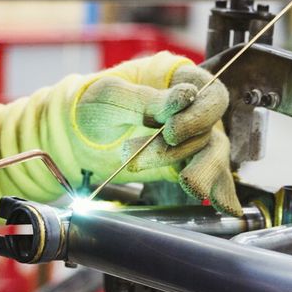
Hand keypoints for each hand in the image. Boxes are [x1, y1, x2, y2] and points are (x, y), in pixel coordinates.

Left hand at [0, 52, 240, 220]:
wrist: (66, 142)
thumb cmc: (86, 108)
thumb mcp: (112, 97)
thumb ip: (151, 100)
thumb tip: (187, 97)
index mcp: (177, 84)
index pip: (211, 95)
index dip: (199, 114)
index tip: (170, 130)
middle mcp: (189, 114)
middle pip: (213, 131)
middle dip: (190, 150)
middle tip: (162, 162)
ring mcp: (186, 144)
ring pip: (212, 158)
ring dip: (203, 174)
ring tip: (191, 188)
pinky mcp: (179, 172)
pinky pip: (205, 181)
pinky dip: (216, 194)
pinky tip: (225, 208)